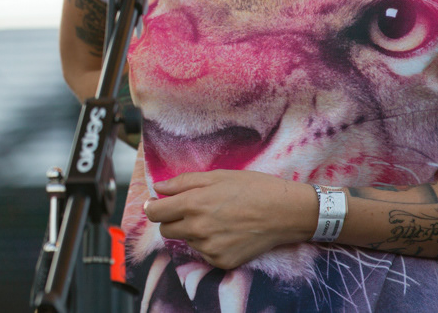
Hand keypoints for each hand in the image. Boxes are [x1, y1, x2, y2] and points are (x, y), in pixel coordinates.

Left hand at [144, 170, 315, 269]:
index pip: (155, 213)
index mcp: (193, 203)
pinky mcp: (221, 262)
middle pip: (166, 229)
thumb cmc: (251, 188)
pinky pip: (203, 253)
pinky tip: (226, 232)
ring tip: (216, 219)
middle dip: (172, 219)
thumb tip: (158, 188)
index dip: (153, 207)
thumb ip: (183, 182)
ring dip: (192, 231)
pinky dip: (209, 244)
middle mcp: (197, 228)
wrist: (284, 213)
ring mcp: (209, 248)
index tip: (156, 204)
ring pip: (186, 241)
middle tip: (191, 209)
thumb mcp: (216, 176)